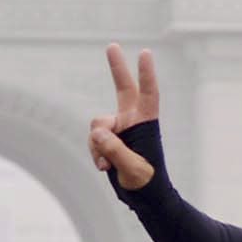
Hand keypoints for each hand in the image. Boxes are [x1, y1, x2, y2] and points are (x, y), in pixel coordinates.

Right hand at [89, 44, 161, 189]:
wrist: (143, 196)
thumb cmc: (148, 181)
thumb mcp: (133, 168)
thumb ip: (115, 149)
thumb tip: (97, 133)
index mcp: (146, 123)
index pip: (148, 93)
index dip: (146, 73)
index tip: (145, 52)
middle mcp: (132, 120)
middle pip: (123, 88)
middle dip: (117, 68)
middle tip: (111, 45)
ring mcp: (119, 129)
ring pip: (97, 125)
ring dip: (97, 144)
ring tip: (106, 165)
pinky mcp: (108, 140)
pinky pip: (93, 140)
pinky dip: (94, 153)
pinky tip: (103, 168)